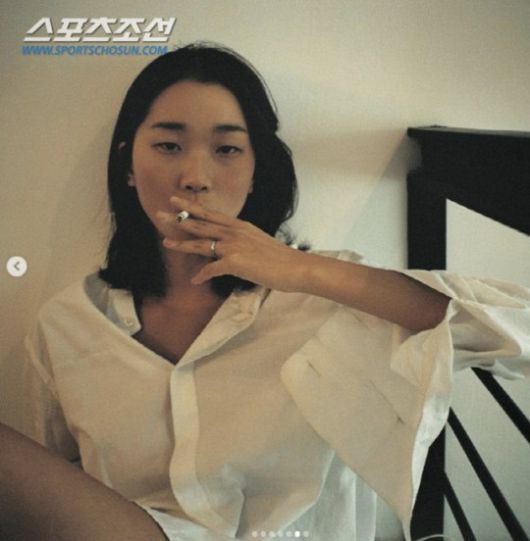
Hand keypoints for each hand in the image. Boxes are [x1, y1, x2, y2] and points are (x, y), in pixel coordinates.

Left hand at [157, 196, 307, 290]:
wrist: (295, 267)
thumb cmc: (281, 258)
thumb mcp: (259, 242)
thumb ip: (243, 241)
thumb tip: (232, 248)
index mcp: (240, 226)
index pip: (211, 214)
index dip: (192, 208)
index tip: (176, 201)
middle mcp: (234, 232)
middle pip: (201, 224)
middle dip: (178, 218)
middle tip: (159, 213)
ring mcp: (233, 246)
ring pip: (201, 244)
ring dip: (182, 244)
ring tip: (166, 243)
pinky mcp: (235, 262)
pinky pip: (211, 269)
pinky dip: (202, 275)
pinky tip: (195, 280)